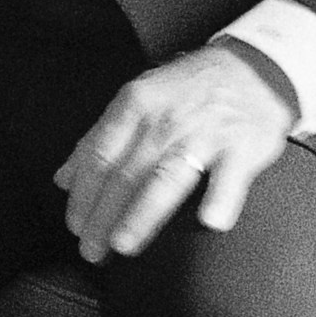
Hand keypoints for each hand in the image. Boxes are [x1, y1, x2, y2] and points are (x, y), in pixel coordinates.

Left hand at [56, 45, 293, 263]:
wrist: (252, 66)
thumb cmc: (189, 89)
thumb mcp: (139, 99)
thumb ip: (100, 138)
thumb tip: (63, 178)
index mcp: (136, 105)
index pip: (99, 155)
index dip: (83, 194)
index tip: (75, 225)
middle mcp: (166, 120)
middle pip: (126, 173)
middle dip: (103, 216)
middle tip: (91, 250)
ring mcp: (205, 134)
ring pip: (166, 178)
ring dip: (142, 213)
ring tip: (124, 243)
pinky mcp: (242, 148)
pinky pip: (229, 177)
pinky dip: (220, 198)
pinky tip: (210, 221)